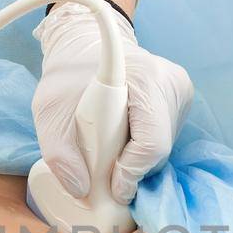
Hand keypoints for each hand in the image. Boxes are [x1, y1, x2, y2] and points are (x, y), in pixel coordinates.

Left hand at [33, 1, 191, 203]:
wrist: (85, 42)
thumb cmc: (68, 75)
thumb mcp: (50, 111)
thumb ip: (59, 153)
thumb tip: (80, 189)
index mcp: (145, 78)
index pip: (152, 143)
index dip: (131, 172)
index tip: (112, 187)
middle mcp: (172, 82)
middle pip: (159, 148)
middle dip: (130, 167)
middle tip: (101, 165)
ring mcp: (181, 90)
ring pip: (164, 146)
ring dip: (136, 158)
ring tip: (109, 143)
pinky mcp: (181, 98)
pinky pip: (166, 136)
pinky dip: (143, 147)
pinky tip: (123, 135)